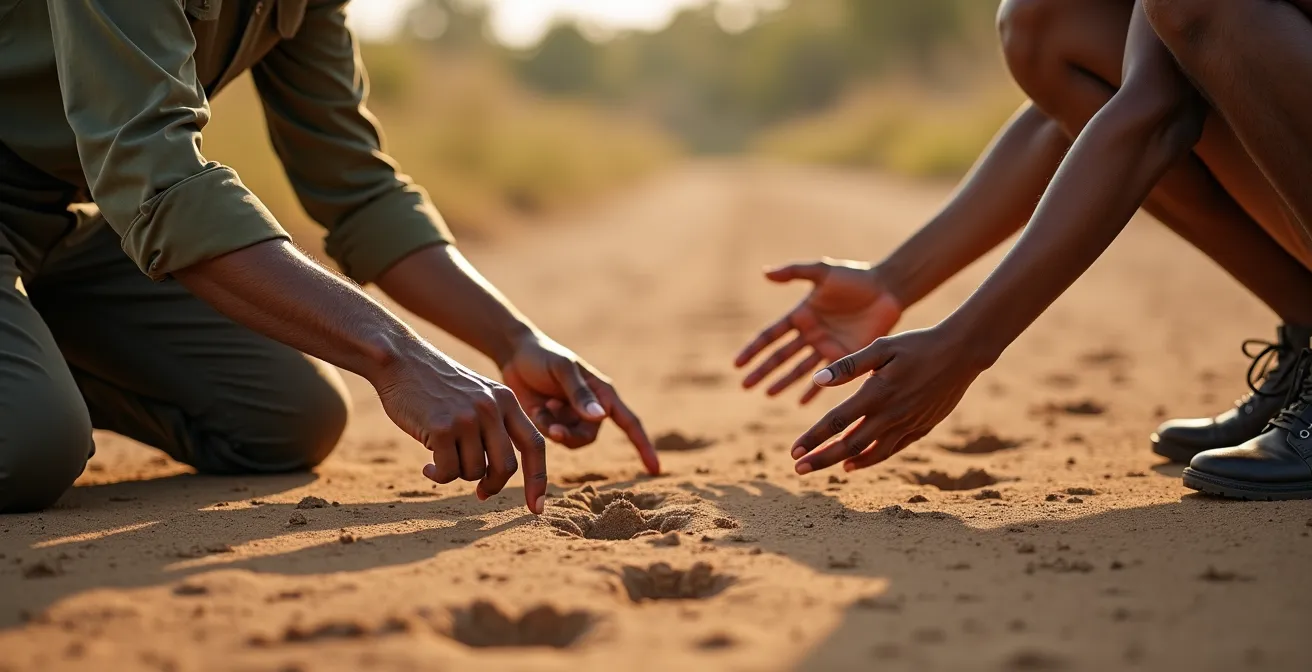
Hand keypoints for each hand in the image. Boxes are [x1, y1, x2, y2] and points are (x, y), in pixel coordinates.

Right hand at [371, 338, 547, 513]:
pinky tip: (427, 466)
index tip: (536, 508)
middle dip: (493, 486)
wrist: (401, 360)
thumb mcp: (477, 396)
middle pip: (506, 467)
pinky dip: (438, 476)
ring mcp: (468, 417)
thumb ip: (495, 427)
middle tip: (479, 492)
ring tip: (442, 458)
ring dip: (458, 474)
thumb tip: (499, 477)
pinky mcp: (442, 428)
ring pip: (474, 472)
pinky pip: (448, 472)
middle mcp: (492, 408)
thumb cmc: (437, 386)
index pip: (535, 445)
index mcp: (507, 400)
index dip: (538, 479)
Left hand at [500, 334, 659, 474]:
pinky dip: (544, 426)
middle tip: (551, 421)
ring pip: (571, 441)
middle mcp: (592, 408)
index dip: (644, 447)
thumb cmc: (543, 357)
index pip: (630, 423)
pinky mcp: (553, 423)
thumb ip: (580, 393)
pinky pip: (554, 438)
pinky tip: (537, 407)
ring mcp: (572, 418)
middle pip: (589, 437)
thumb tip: (601, 418)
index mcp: (603, 394)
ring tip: (544, 407)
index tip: (655, 470)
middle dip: (570, 434)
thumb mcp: (562, 370)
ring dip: (555, 429)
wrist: (515, 355)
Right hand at [735, 259, 902, 402]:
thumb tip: (765, 272)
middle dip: (763, 371)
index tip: (737, 364)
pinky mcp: (846, 358)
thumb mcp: (823, 272)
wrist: (888, 290)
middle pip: (780, 357)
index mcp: (800, 315)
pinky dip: (814, 391)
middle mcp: (810, 334)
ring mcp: (826, 347)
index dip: (753, 349)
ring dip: (783, 382)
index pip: (770, 336)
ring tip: (767, 395)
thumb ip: (795, 272)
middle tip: (745, 386)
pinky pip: (827, 378)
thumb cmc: (855, 277)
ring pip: (799, 370)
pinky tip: (801, 403)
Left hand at [790, 327, 983, 473]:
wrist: (963, 352)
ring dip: (845, 461)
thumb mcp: (881, 347)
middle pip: (850, 445)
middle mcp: (891, 414)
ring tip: (826, 467)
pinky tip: (856, 463)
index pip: (837, 422)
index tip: (794, 451)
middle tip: (799, 469)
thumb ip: (848, 365)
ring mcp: (908, 424)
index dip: (813, 438)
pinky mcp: (922, 427)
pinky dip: (871, 459)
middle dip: (822, 459)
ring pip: (871, 452)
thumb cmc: (918, 344)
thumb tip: (817, 380)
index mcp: (876, 393)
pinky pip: (892, 449)